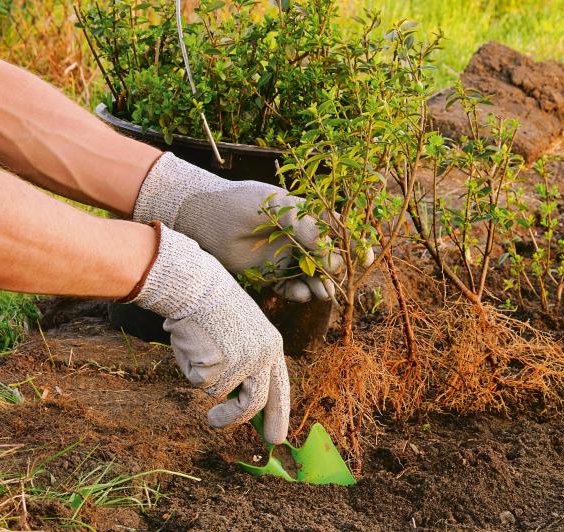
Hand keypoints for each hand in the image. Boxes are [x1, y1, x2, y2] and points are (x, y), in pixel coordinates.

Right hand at [126, 222, 289, 442]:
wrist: (196, 286)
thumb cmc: (213, 307)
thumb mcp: (242, 333)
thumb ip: (245, 363)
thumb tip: (238, 400)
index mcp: (272, 346)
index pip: (280, 387)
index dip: (278, 413)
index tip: (276, 435)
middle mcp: (262, 357)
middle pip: (257, 403)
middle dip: (245, 423)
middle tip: (229, 431)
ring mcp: (242, 363)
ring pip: (223, 396)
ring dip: (213, 397)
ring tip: (204, 384)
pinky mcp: (219, 367)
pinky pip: (201, 383)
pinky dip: (192, 370)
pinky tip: (193, 346)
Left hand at [133, 153, 372, 301]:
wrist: (196, 218)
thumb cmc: (236, 205)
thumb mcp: (276, 211)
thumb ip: (306, 231)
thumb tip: (335, 258)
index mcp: (303, 214)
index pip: (337, 228)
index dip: (354, 243)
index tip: (366, 257)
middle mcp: (296, 236)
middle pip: (328, 257)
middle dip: (337, 271)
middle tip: (338, 283)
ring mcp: (283, 255)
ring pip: (311, 275)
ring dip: (320, 285)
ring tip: (321, 294)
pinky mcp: (268, 273)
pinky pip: (290, 287)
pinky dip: (298, 293)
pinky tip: (300, 294)